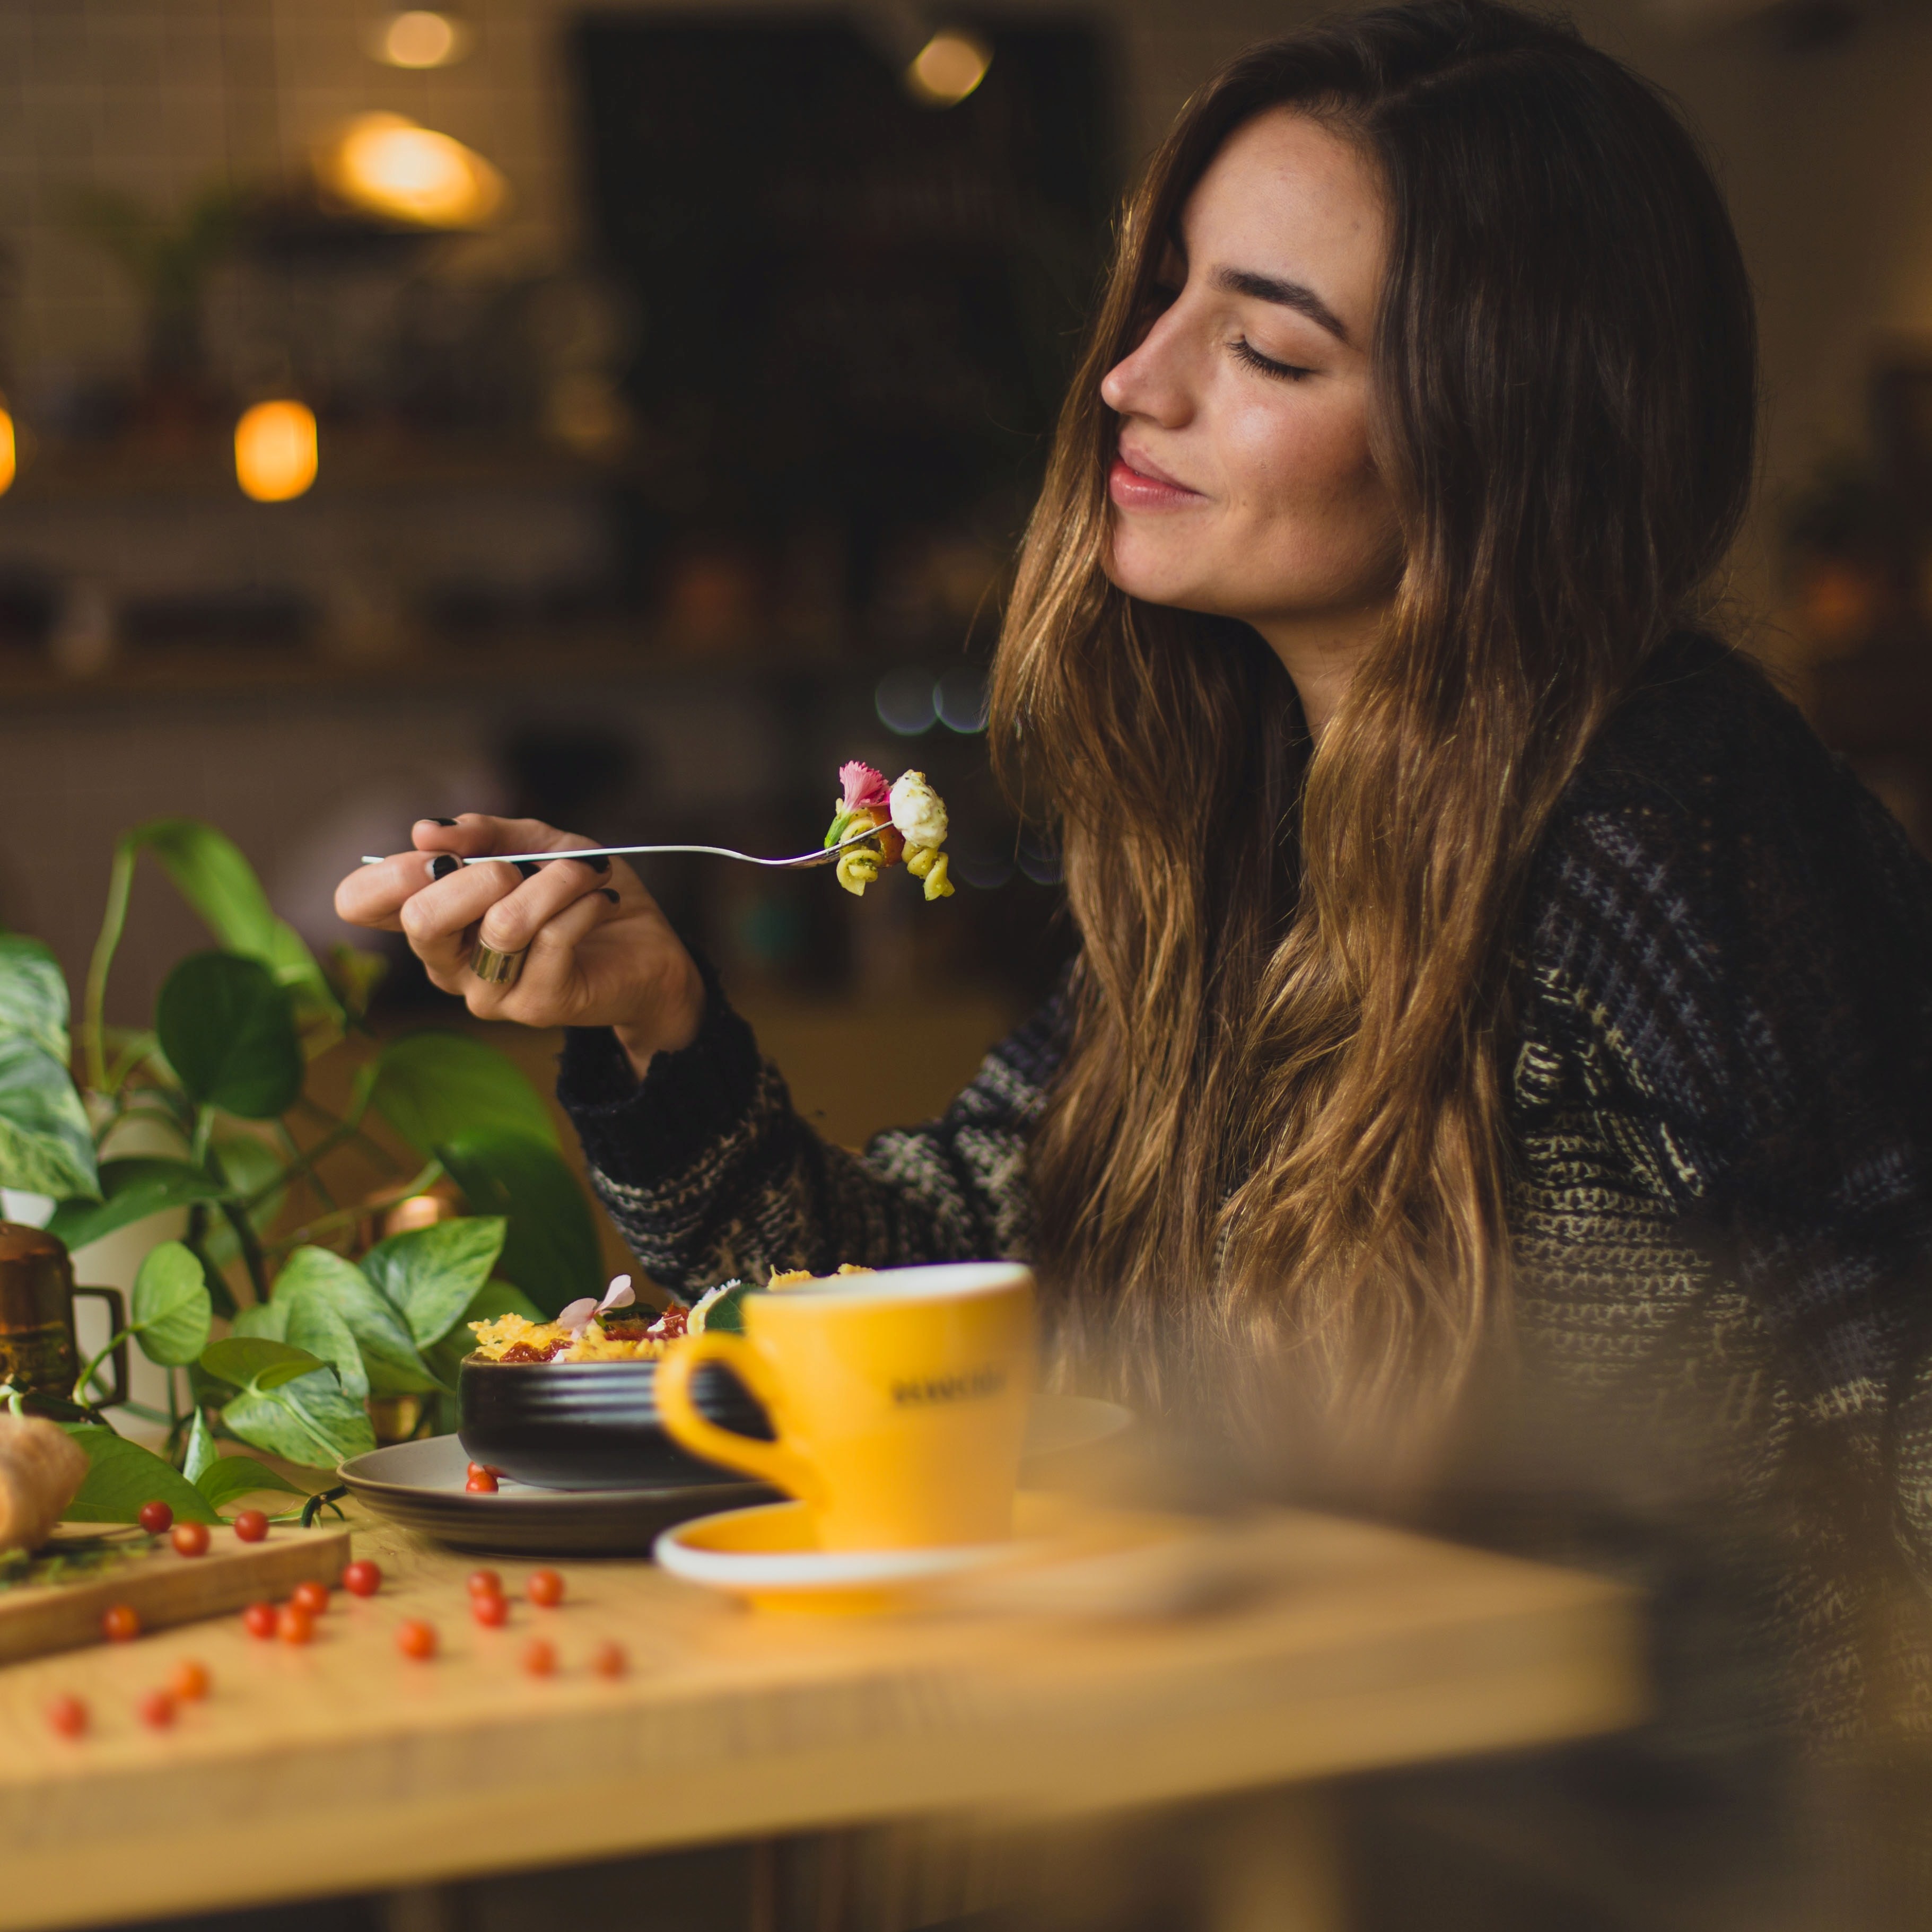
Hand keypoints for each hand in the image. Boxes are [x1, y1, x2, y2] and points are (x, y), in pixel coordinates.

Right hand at [333, 815, 702, 1075]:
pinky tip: (602, 899)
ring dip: (555, 882)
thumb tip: (426, 831)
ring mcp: (488, 993)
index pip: (359, 903)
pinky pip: (553, 938)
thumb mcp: (536, 845)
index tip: (441, 850)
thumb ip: (484, 833)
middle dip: (478, 875)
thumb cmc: (581, 894)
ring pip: (502, 924)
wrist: (648, 949)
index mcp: (432, 920)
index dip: (390, 870)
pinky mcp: (536, 1006)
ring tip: (587, 871)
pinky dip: (584, 902)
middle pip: (421, 919)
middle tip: (520, 866)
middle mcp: (447, 963)